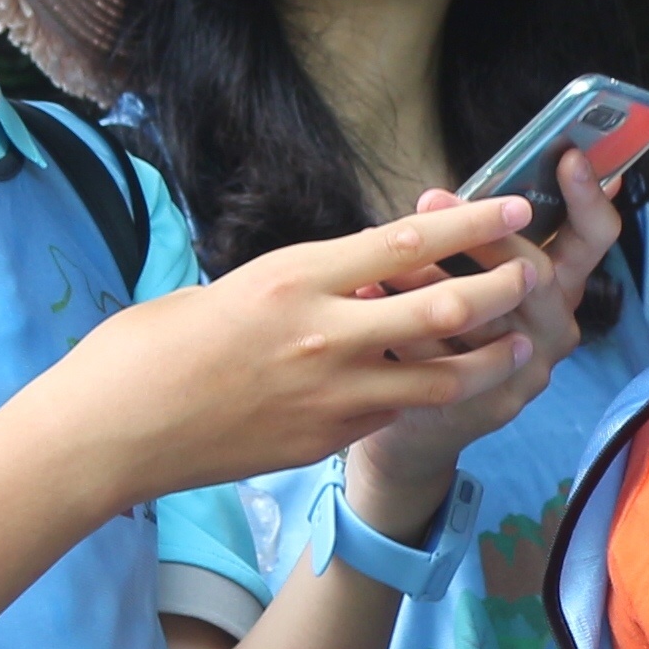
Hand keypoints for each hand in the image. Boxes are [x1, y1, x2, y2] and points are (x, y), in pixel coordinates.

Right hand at [57, 192, 552, 505]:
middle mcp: (324, 333)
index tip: (514, 207)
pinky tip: (436, 387)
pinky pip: (392, 412)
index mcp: (294, 277)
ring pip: (440, 374)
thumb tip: (356, 279)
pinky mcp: (324, 441)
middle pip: (445, 304)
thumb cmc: (149, 348)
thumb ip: (302, 284)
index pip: (406, 241)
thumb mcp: (231, 289)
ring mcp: (330, 395)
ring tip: (515, 345)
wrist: (112, 431)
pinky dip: (420, 395)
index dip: (472, 223)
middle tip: (535, 277)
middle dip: (503, 288)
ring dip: (486, 357)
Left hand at [338, 149, 634, 536]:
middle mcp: (556, 327)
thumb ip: (468, 240)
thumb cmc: (440, 329)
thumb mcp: (466, 275)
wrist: (417, 420)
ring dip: (431, 274)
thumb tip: (438, 195)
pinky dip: (402, 322)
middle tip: (432, 196)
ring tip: (386, 250)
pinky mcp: (492, 404)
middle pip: (542, 273)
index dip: (589, 196)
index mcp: (560, 286)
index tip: (570, 154)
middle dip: (484, 232)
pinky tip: (369, 295)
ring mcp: (530, 371)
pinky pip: (448, 358)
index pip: (595, 237)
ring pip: (488, 314)